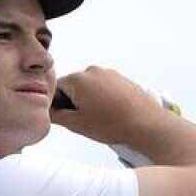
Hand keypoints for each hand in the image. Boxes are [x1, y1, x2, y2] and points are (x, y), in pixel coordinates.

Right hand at [50, 66, 167, 144]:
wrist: (145, 124)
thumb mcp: (77, 124)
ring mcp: (109, 74)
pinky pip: (104, 87)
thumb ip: (56, 116)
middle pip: (73, 85)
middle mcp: (93, 71)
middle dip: (74, 101)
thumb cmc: (115, 124)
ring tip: (99, 118)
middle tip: (82, 120)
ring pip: (89, 86)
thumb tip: (50, 112)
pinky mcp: (121, 79)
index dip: (57, 103)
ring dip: (89, 100)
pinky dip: (103, 98)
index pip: (56, 87)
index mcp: (79, 79)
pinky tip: (109, 113)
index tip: (63, 115)